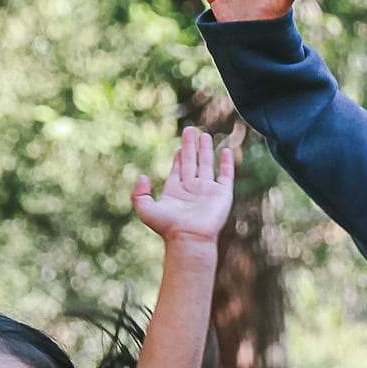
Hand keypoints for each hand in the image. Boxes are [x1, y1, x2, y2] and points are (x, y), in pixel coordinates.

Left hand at [133, 125, 241, 247]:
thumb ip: (139, 192)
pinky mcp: (222, 194)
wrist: (190, 238)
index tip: (179, 146)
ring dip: (206, 150)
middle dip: (190, 146)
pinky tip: (227, 151)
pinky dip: (227, 163)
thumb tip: (142, 176)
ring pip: (207, 164)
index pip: (178, 169)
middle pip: (192, 162)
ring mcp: (208, 191)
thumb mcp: (144, 209)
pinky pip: (226, 175)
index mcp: (176, 190)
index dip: (179, 157)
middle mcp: (192, 189)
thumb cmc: (168, 226)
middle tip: (190, 130)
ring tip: (205, 135)